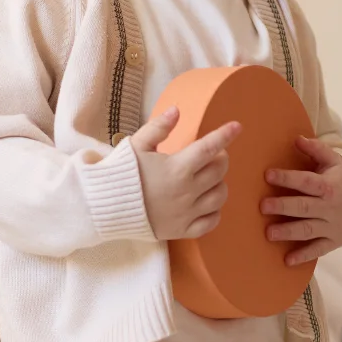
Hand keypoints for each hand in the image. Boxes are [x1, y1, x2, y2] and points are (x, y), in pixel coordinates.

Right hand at [131, 106, 241, 240]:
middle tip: (210, 156)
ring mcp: (187, 213)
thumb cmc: (120, 173)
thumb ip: (158, 128)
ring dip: (219, 184)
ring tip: (206, 179)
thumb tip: (176, 110)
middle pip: (219, 172)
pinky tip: (204, 203)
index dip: (225, 135)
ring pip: (220, 196)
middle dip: (220, 159)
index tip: (237, 127)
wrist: (103, 207)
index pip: (209, 148)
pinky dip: (214, 212)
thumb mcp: (136, 145)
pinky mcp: (183, 230)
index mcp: (177, 168)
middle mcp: (186, 191)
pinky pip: (212, 222)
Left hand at [261, 136, 341, 265]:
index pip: (306, 182)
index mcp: (328, 186)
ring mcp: (331, 226)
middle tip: (263, 206)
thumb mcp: (334, 161)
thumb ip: (316, 150)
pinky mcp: (333, 241)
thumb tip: (296, 138)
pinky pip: (317, 250)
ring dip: (288, 232)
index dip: (288, 178)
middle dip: (283, 206)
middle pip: (304, 207)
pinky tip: (287, 261)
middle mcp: (329, 207)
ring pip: (308, 229)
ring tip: (269, 233)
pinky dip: (303, 256)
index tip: (268, 175)